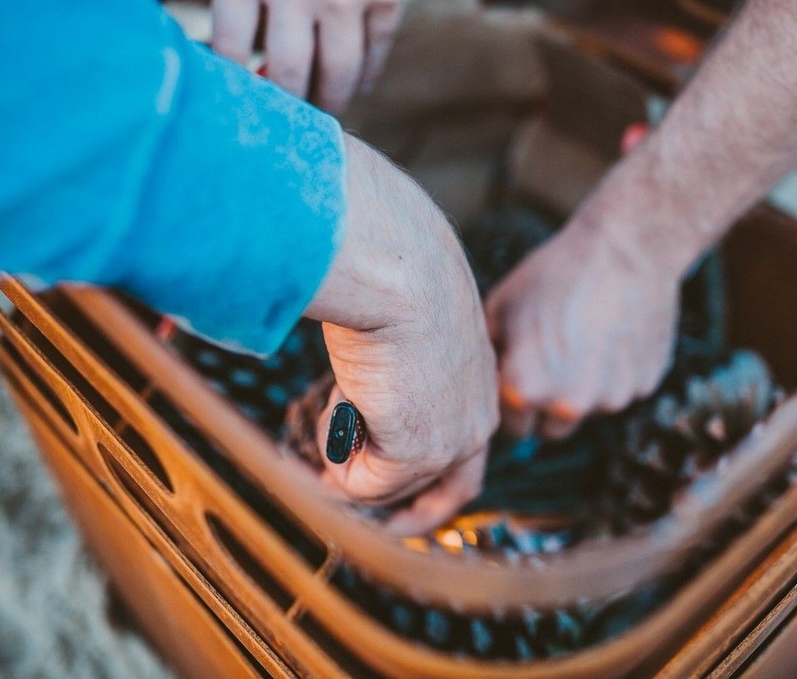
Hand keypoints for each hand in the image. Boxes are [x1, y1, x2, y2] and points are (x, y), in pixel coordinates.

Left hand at [211, 0, 401, 113]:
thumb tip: (216, 53)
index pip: (233, 53)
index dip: (231, 85)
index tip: (235, 103)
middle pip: (288, 74)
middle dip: (284, 105)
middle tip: (284, 122)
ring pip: (338, 75)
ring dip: (329, 102)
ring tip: (322, 114)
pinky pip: (376, 52)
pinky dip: (366, 78)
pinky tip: (356, 87)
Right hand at [304, 135, 498, 534]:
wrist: (400, 272)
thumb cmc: (397, 277)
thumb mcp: (405, 325)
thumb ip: (394, 366)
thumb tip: (358, 396)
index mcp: (480, 379)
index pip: (468, 443)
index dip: (436, 472)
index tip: (404, 489)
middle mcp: (479, 414)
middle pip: (452, 484)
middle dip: (411, 511)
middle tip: (374, 523)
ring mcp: (453, 439)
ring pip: (393, 483)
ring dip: (351, 471)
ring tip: (316, 438)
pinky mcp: (419, 453)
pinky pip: (363, 482)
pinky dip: (336, 463)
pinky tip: (326, 422)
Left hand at [485, 176, 690, 440]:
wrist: (626, 248)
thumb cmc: (555, 272)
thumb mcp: (501, 307)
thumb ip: (489, 356)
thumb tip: (480, 388)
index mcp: (524, 390)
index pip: (513, 427)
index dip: (514, 400)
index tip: (521, 374)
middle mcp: (567, 405)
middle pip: (551, 429)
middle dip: (547, 404)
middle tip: (552, 357)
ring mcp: (611, 399)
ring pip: (589, 410)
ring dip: (583, 389)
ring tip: (584, 337)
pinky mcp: (644, 387)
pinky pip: (621, 390)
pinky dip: (616, 373)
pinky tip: (612, 333)